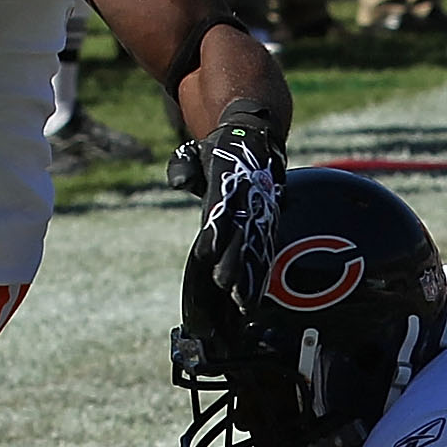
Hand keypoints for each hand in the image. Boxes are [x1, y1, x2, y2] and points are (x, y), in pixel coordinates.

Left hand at [167, 94, 285, 318]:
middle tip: (222, 286)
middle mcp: (248, 201)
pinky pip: (264, 255)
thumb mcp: (194, 151)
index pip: (219, 210)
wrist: (256, 140)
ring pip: (256, 250)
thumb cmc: (219, 150)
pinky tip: (252, 304)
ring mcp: (261, 215)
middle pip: (240, 235)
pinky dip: (258, 279)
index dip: (214, 231)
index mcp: (228, 183)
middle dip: (233, 262)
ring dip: (249, 279)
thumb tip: (178, 182)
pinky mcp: (267, 228)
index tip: (206, 252)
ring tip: (242, 307)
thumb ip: (183, 166)